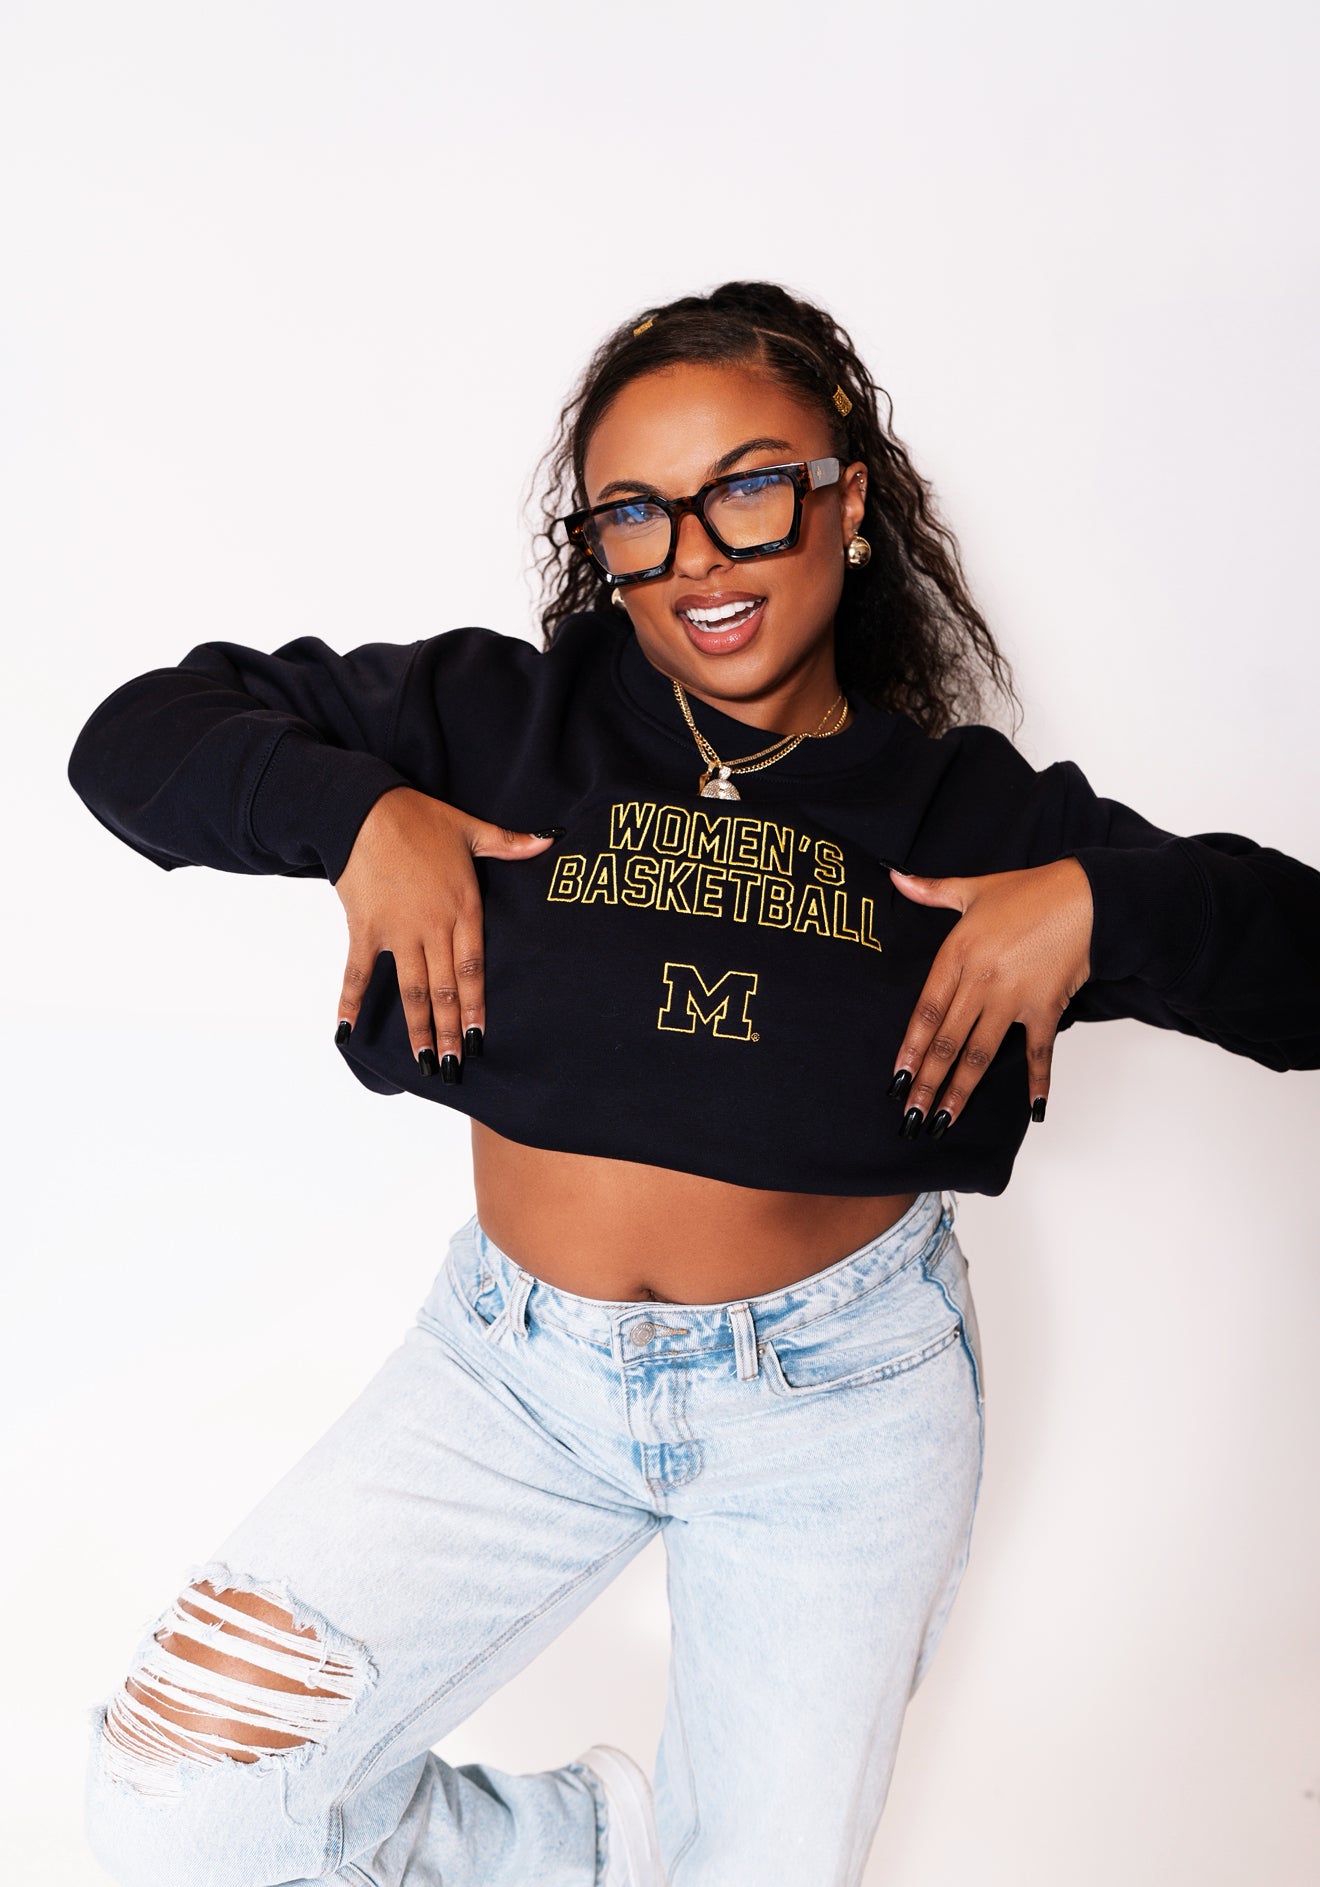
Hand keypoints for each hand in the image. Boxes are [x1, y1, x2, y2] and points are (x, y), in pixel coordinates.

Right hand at [332, 787, 559, 1076]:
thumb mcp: (471, 828)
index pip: (473, 969)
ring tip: (423, 1063)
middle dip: (449, 1032)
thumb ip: (510, 844)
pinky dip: (351, 1001)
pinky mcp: (366, 928)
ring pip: (411, 990)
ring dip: (417, 1029)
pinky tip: (347, 1031)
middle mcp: (433, 927)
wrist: (364, 809)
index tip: (479, 1038)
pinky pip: (359, 972)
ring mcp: (398, 932)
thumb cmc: (419, 818)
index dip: (476, 1006)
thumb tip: (550, 840)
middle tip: (455, 1067)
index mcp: (463, 908)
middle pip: (444, 990)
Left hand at [886, 857, 1093, 1133]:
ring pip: (981, 1053)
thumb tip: (894, 875)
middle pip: (947, 1042)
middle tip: (910, 1117)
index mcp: (958, 953)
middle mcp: (981, 981)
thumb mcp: (974, 887)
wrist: (1087, 896)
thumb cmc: (1031, 891)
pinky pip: (1039, 1051)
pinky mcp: (1046, 1008)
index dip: (909, 1049)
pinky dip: (1038, 1080)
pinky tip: (1034, 1107)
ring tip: (943, 1120)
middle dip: (926, 1083)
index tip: (896, 1079)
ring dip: (961, 1090)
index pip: (926, 1012)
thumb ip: (931, 890)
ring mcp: (1014, 998)